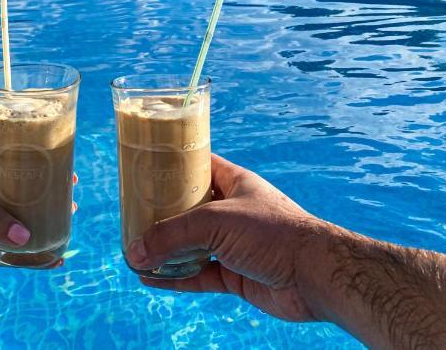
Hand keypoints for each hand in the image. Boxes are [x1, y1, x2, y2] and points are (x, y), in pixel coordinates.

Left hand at [0, 146, 73, 294]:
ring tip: (67, 221)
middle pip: (19, 190)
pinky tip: (51, 260)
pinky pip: (10, 254)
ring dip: (42, 223)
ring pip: (18, 221)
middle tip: (71, 193)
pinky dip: (31, 258)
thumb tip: (25, 237)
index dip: (33, 157)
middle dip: (44, 192)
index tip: (59, 159)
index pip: (7, 155)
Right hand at [127, 153, 325, 322]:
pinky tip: (150, 279)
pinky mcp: (235, 275)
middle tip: (132, 215)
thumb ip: (173, 235)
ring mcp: (233, 244)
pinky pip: (198, 275)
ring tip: (134, 251)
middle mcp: (232, 210)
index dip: (172, 166)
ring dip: (164, 250)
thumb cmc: (273, 231)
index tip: (144, 169)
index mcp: (233, 182)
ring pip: (191, 245)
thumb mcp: (216, 222)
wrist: (314, 274)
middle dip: (161, 215)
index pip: (197, 166)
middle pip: (189, 209)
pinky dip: (174, 278)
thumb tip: (136, 251)